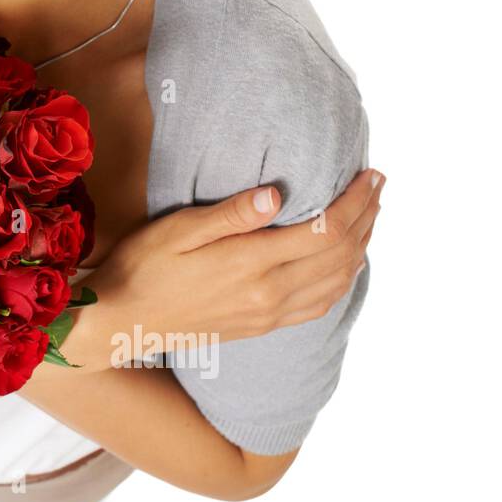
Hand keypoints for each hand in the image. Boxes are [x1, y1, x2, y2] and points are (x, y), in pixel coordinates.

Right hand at [85, 167, 383, 345]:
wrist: (122, 321)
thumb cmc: (142, 267)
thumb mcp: (177, 230)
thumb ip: (229, 214)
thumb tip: (275, 194)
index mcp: (251, 264)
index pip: (325, 231)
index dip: (355, 202)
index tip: (369, 175)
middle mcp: (269, 294)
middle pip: (341, 256)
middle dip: (367, 217)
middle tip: (379, 185)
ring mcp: (268, 314)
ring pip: (337, 282)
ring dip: (362, 247)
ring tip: (370, 216)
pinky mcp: (262, 325)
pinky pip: (320, 305)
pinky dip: (343, 281)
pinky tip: (345, 265)